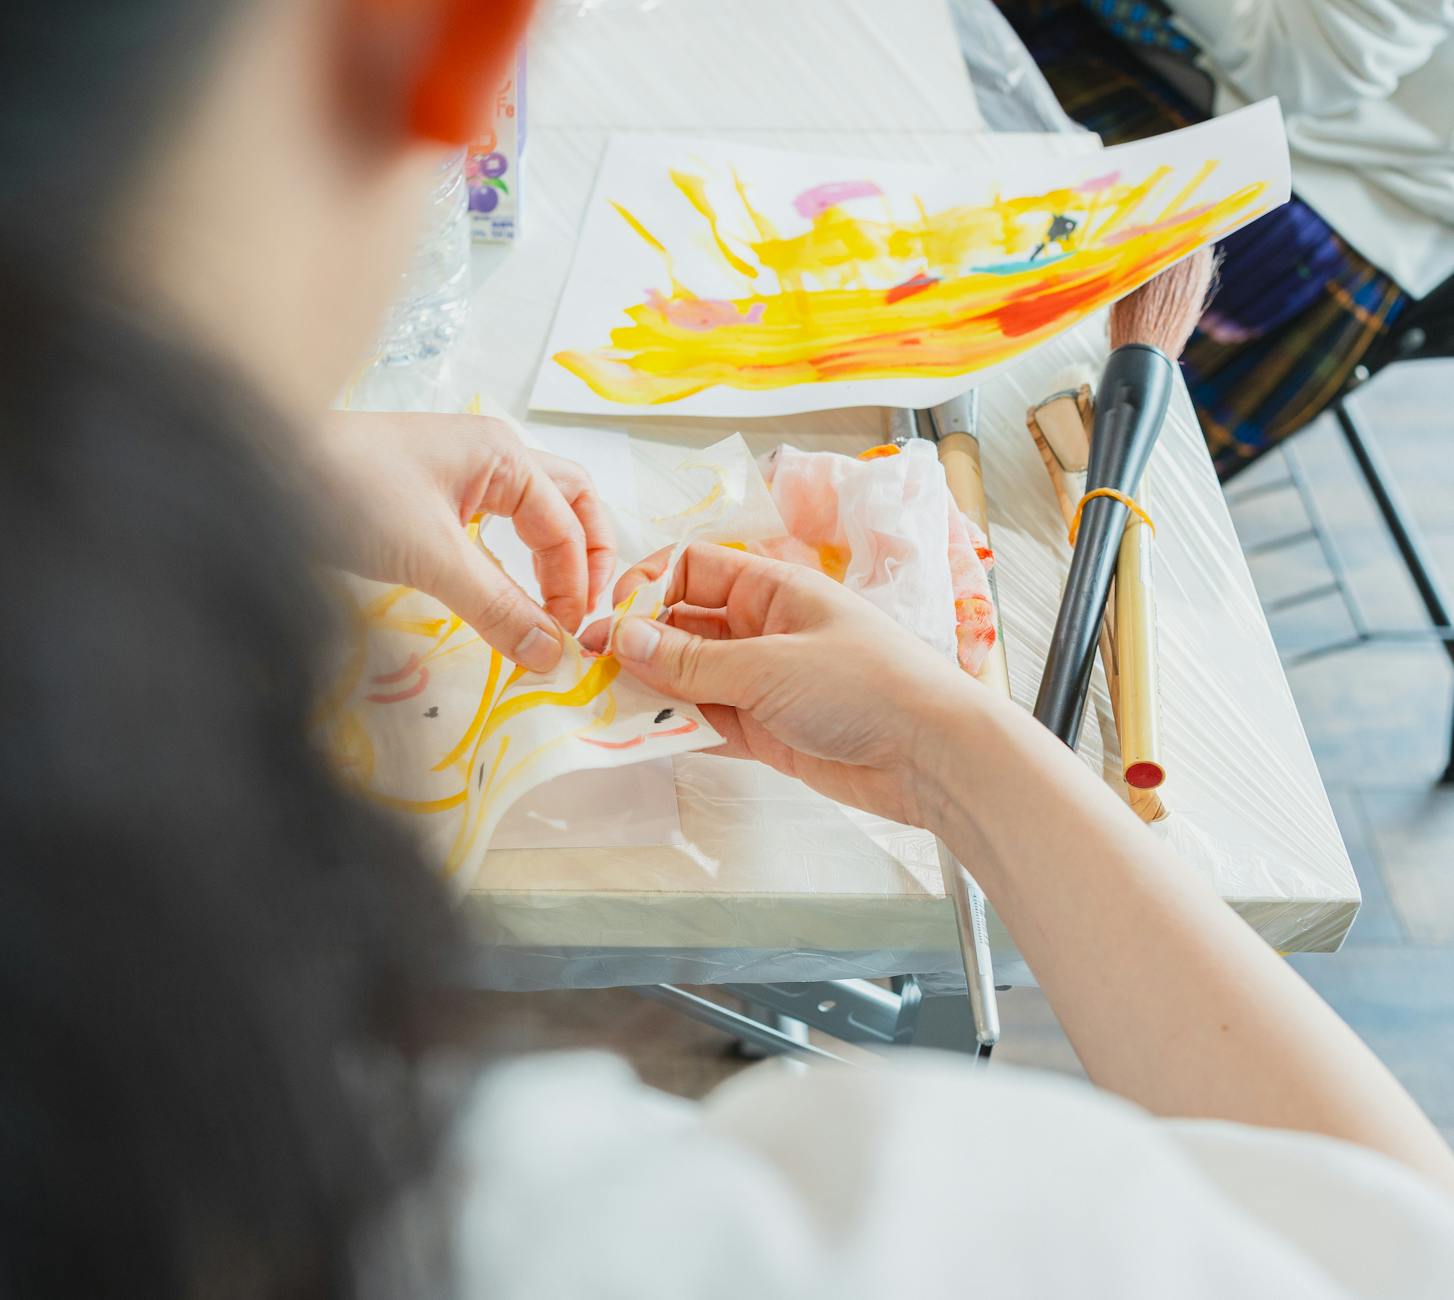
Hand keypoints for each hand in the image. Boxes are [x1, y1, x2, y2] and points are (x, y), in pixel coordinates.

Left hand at [309, 411, 613, 671]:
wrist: (256, 466)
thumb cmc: (347, 493)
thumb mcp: (431, 557)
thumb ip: (497, 607)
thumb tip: (552, 656)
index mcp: (504, 455)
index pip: (567, 526)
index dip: (575, 586)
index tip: (567, 640)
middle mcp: (493, 453)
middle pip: (571, 503)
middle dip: (586, 559)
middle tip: (582, 614)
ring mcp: (463, 469)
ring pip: (536, 513)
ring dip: (553, 557)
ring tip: (553, 608)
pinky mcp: (434, 492)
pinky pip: (498, 524)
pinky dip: (516, 558)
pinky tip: (505, 590)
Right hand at [603, 543, 982, 828]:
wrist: (933, 756)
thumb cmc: (867, 685)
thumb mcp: (769, 665)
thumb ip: (692, 660)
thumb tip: (620, 637)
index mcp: (772, 589)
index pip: (692, 569)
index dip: (647, 588)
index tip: (610, 621)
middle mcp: (763, 630)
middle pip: (683, 625)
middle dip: (638, 645)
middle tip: (590, 670)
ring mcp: (764, 682)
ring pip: (690, 678)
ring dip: (651, 690)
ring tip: (604, 707)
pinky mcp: (767, 731)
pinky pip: (708, 722)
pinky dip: (676, 728)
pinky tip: (642, 737)